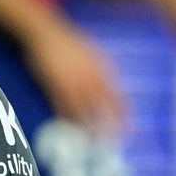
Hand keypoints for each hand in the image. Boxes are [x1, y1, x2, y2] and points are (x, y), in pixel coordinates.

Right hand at [24, 19, 126, 134]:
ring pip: (82, 110)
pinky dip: (67, 120)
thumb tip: (112, 85)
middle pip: (102, 107)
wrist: (46, 34)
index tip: (129, 126)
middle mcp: (88, 78)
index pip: (117, 95)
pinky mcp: (54, 86)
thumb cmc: (70, 43)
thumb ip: (103, 69)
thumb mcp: (94, 53)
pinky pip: (62, 107)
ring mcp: (71, 83)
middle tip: (114, 141)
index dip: (124, 113)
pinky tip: (70, 129)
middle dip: (109, 125)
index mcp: (100, 70)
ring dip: (88, 127)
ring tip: (93, 141)